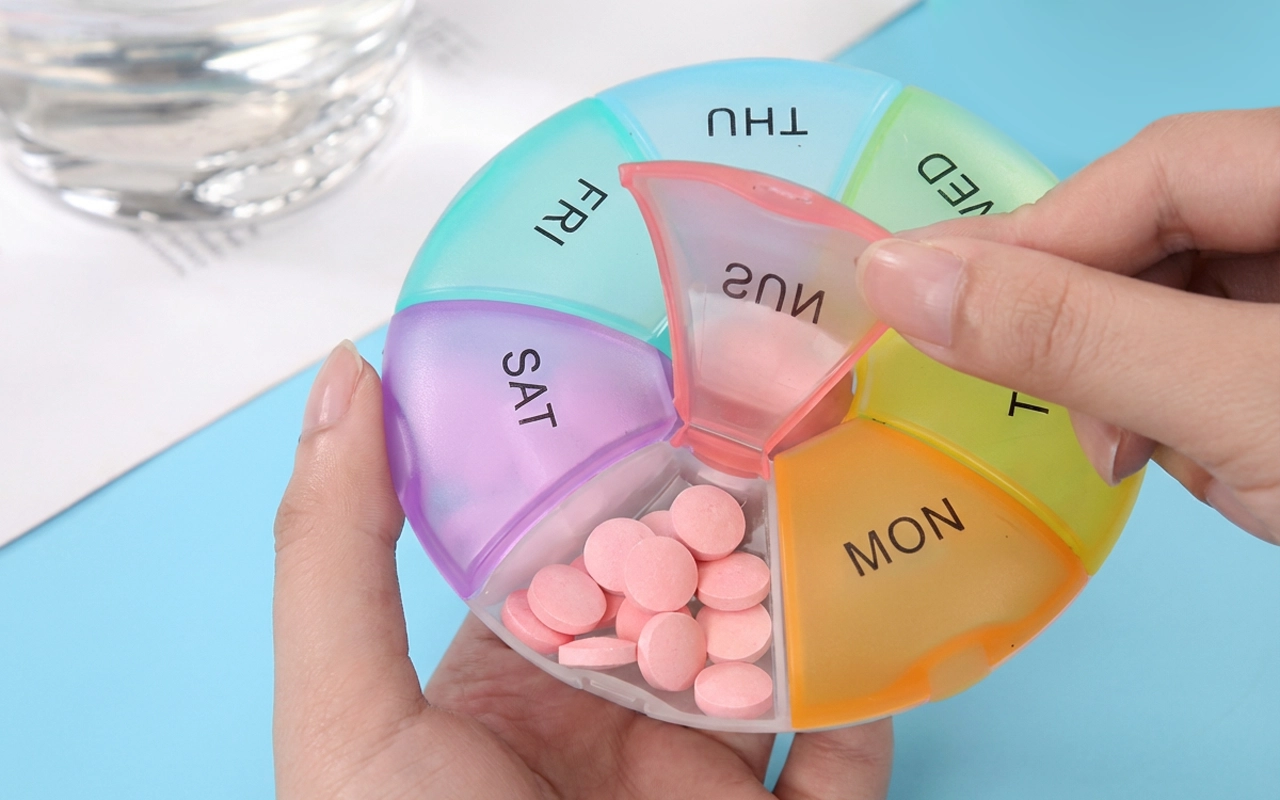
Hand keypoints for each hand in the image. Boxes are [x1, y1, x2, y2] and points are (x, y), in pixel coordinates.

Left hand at [272, 341, 893, 798]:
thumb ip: (334, 551)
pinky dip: (870, 693)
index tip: (656, 364)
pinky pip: (846, 753)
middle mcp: (611, 715)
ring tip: (844, 481)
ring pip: (775, 653)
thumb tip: (344, 370)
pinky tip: (880, 620)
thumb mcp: (346, 718)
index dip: (610, 460)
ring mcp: (700, 777)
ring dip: (809, 581)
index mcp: (513, 679)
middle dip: (728, 506)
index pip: (572, 541)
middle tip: (779, 397)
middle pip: (687, 584)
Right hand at [855, 109, 1279, 544]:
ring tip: (1162, 454)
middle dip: (1106, 333)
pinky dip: (1197, 417)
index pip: (1158, 169)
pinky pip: (1216, 359)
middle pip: (1168, 234)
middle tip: (1077, 417)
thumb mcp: (1234, 397)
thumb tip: (897, 277)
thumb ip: (1072, 333)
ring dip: (1151, 388)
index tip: (922, 297)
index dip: (1039, 236)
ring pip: (1184, 304)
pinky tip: (1220, 461)